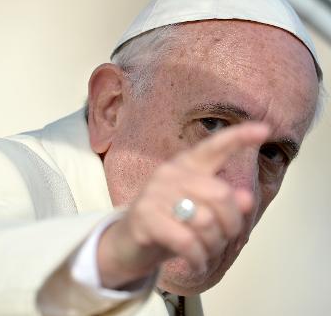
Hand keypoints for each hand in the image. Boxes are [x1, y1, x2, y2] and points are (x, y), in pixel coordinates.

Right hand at [97, 122, 269, 288]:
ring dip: (213, 246)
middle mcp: (169, 174)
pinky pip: (187, 241)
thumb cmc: (170, 224)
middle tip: (224, 240)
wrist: (128, 244)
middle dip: (231, 224)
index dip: (238, 137)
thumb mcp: (201, 213)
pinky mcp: (144, 217)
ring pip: (206, 221)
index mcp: (186, 166)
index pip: (213, 147)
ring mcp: (154, 194)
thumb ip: (225, 204)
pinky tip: (196, 264)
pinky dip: (198, 259)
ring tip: (206, 253)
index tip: (265, 129)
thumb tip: (246, 199)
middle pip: (220, 195)